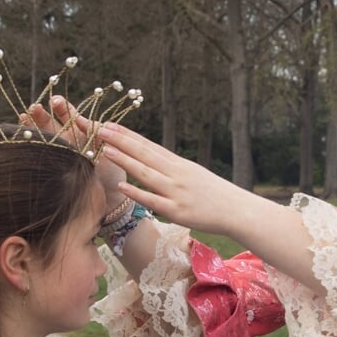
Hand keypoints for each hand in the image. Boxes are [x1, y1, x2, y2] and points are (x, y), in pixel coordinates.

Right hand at [27, 97, 123, 200]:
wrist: (110, 198)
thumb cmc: (112, 172)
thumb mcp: (109, 148)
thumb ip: (98, 132)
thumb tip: (84, 120)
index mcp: (80, 132)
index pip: (68, 115)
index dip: (61, 107)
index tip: (54, 101)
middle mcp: (65, 140)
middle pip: (49, 122)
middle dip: (41, 114)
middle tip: (35, 107)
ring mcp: (57, 153)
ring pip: (40, 136)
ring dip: (31, 125)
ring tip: (23, 116)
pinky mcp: (51, 166)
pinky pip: (37, 154)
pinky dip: (29, 144)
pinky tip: (20, 136)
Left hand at [94, 121, 263, 238]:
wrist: (238, 210)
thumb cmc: (215, 194)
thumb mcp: (193, 175)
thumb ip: (172, 169)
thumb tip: (152, 161)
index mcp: (179, 164)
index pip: (149, 146)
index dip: (128, 135)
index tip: (110, 125)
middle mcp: (176, 174)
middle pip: (144, 154)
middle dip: (120, 141)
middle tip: (99, 128)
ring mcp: (176, 192)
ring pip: (146, 173)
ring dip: (125, 160)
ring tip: (104, 149)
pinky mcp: (178, 211)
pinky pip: (154, 201)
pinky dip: (137, 193)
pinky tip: (123, 186)